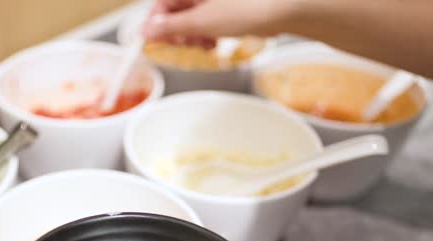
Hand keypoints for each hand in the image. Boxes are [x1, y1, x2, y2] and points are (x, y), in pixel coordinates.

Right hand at [142, 0, 289, 43]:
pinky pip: (208, 17)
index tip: (151, 41)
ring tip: (204, 44)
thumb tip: (147, 30)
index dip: (154, 24)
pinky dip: (207, 30)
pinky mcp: (228, 4)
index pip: (161, 2)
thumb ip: (170, 27)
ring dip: (192, 34)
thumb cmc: (249, 7)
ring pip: (192, 15)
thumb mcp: (201, 22)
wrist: (286, 8)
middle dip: (177, 30)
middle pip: (175, 9)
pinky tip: (214, 41)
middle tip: (184, 45)